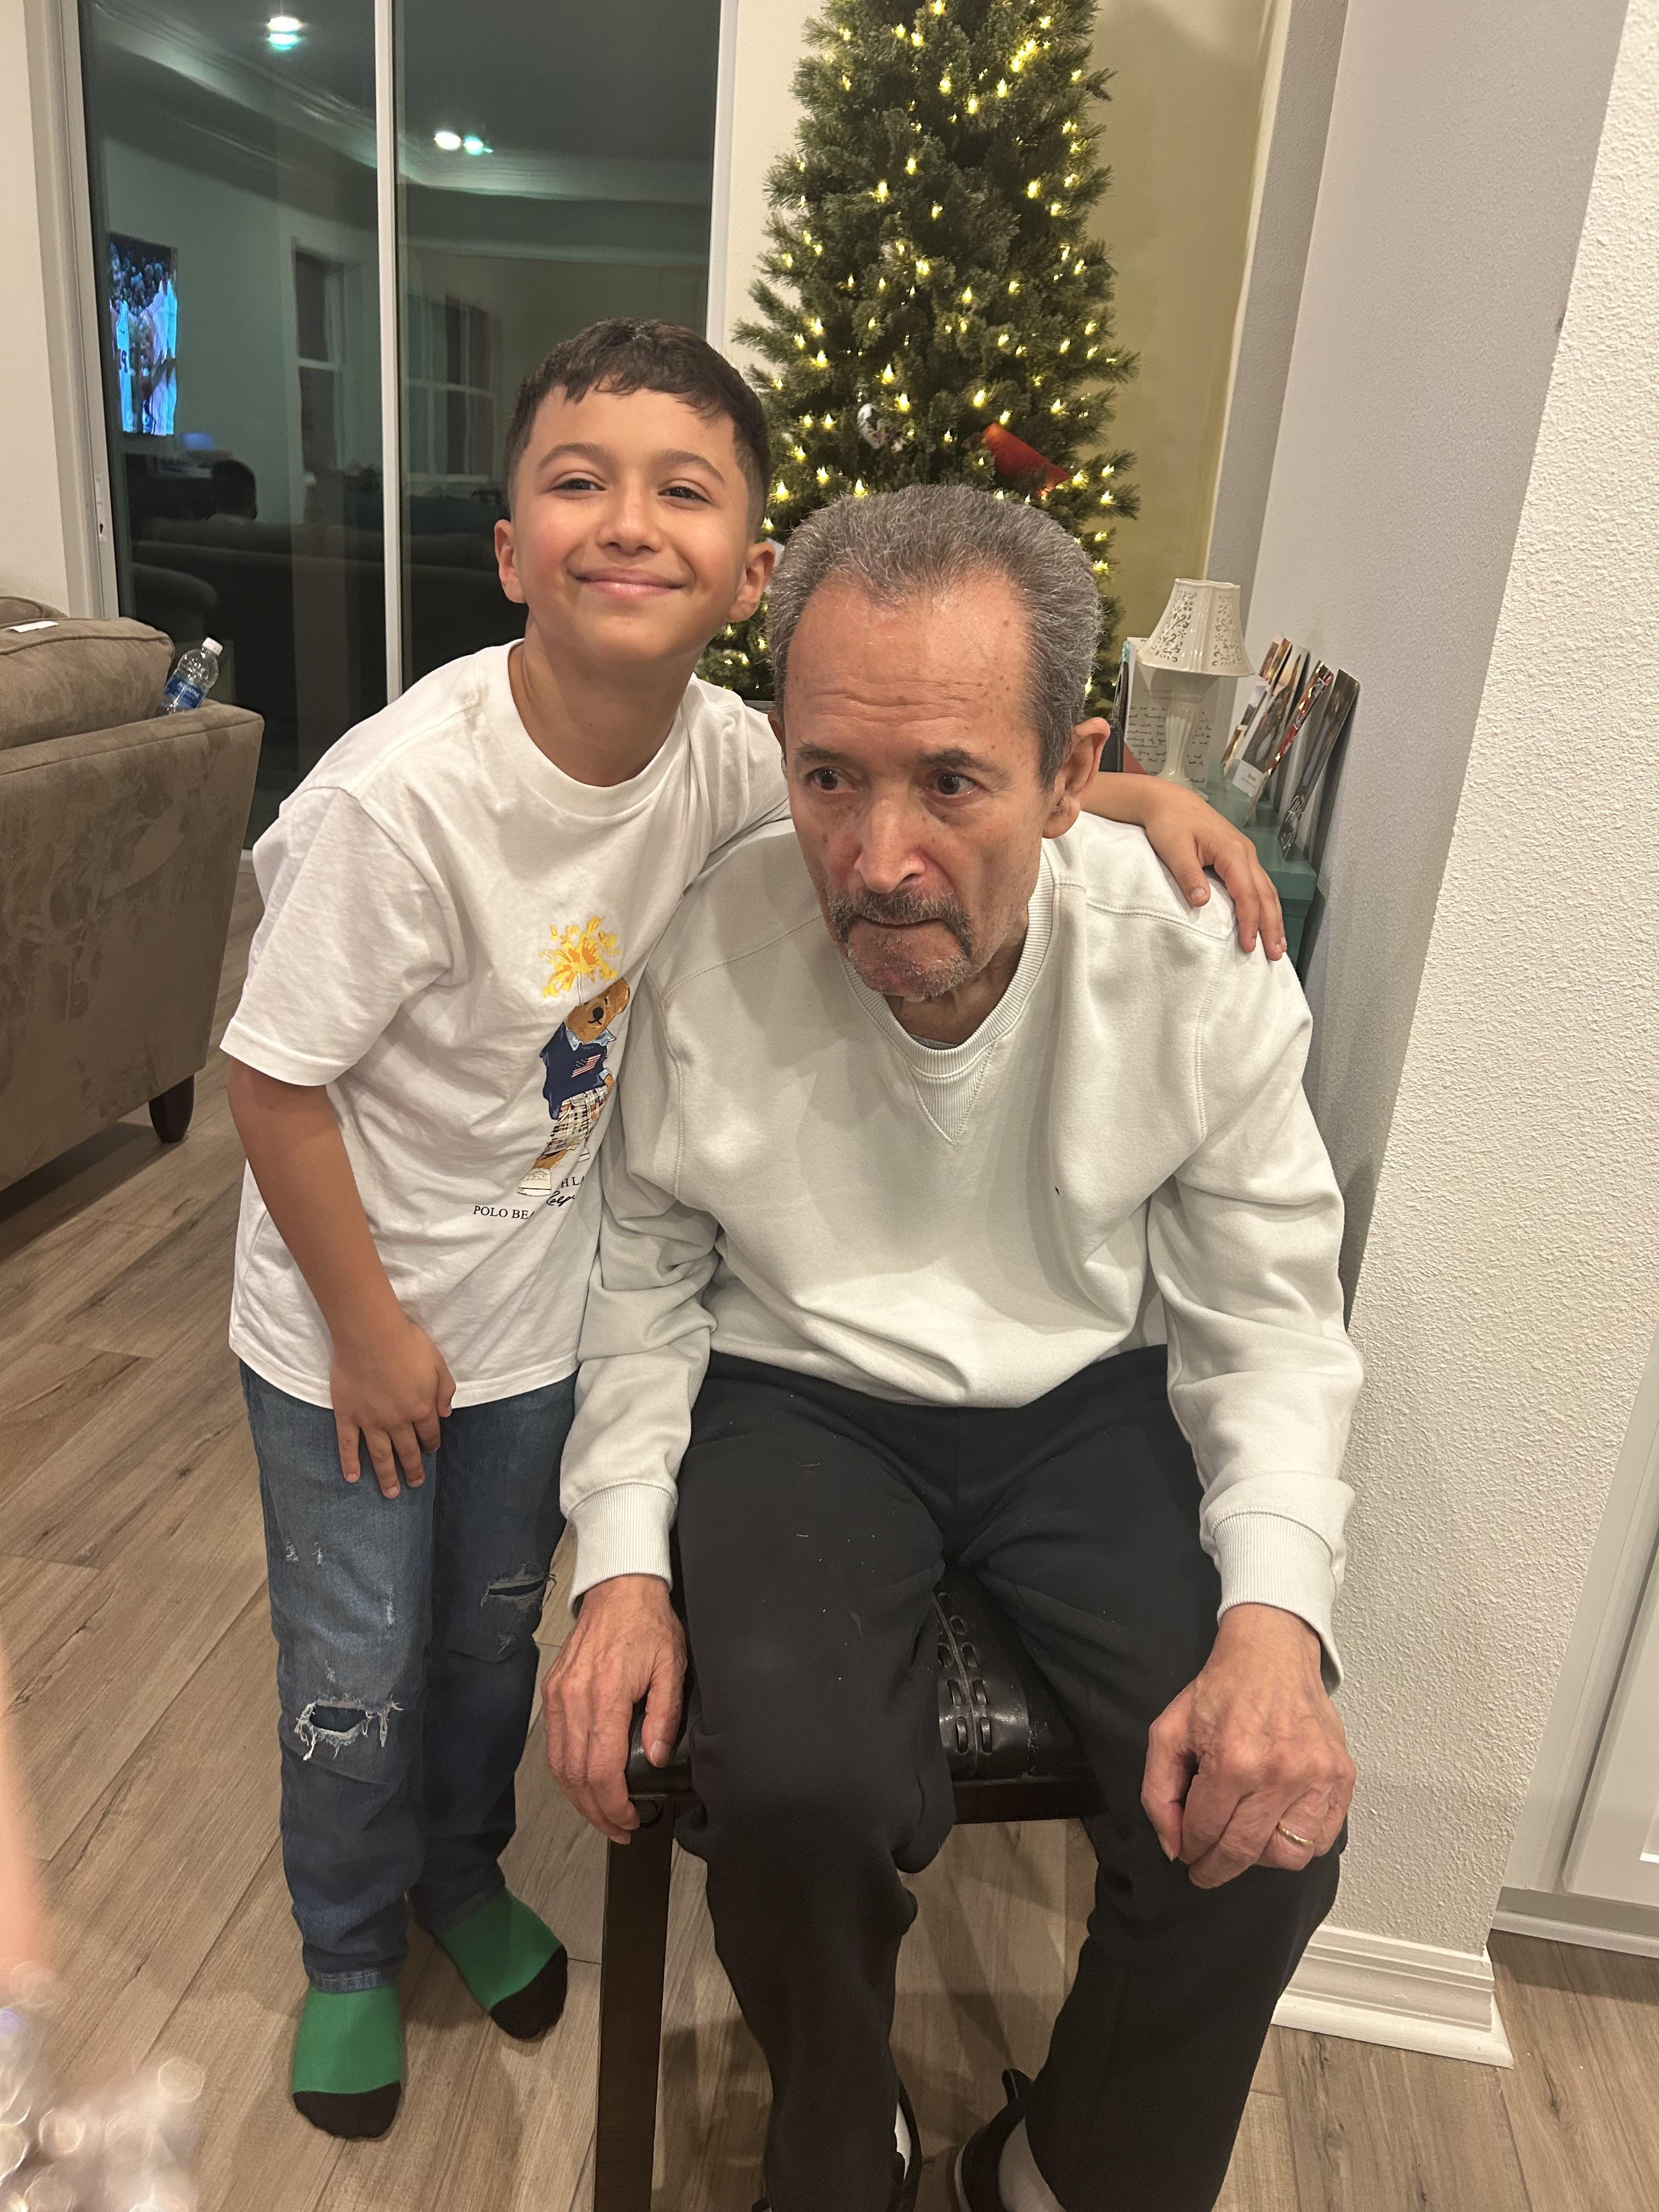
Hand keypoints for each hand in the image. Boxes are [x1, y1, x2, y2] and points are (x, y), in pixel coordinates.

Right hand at [329, 1315, 455, 1496]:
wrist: (370, 1334)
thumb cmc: (407, 1343)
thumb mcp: (438, 1363)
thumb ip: (445, 1390)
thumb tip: (447, 1414)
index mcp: (421, 1408)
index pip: (429, 1433)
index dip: (431, 1444)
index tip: (431, 1451)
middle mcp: (397, 1421)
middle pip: (407, 1451)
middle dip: (413, 1469)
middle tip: (415, 1484)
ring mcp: (371, 1421)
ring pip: (380, 1455)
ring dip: (386, 1476)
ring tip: (391, 1493)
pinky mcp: (347, 1415)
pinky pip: (348, 1444)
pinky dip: (349, 1462)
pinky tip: (352, 1478)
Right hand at [543, 1574, 684, 1844]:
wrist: (619, 1588)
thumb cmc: (648, 1623)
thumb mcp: (671, 1666)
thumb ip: (664, 1715)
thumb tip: (656, 1757)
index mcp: (605, 1694)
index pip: (600, 1769)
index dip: (613, 1805)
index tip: (630, 1820)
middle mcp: (573, 1698)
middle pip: (575, 1776)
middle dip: (596, 1812)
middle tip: (619, 1829)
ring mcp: (557, 1695)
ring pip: (559, 1765)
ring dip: (578, 1797)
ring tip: (603, 1814)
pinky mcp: (551, 1691)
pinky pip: (554, 1743)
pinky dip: (567, 1771)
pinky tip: (585, 1782)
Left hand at [1116, 780, 1287, 959]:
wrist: (1167, 801)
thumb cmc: (1169, 823)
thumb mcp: (1174, 849)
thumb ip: (1188, 875)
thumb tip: (1202, 901)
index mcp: (1232, 852)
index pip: (1247, 893)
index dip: (1249, 922)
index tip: (1249, 946)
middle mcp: (1245, 853)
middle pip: (1265, 894)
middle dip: (1272, 925)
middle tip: (1276, 954)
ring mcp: (1245, 854)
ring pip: (1266, 890)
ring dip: (1273, 917)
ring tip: (1278, 944)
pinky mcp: (1238, 856)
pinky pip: (1258, 884)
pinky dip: (1265, 905)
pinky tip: (1265, 920)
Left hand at [1141, 1604, 1354, 1887]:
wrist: (1271, 1652)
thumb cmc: (1220, 1690)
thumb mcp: (1168, 1731)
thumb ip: (1158, 1792)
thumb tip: (1173, 1847)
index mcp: (1232, 1760)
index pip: (1205, 1832)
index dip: (1189, 1849)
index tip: (1186, 1853)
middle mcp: (1279, 1773)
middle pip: (1244, 1851)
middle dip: (1216, 1867)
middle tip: (1205, 1868)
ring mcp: (1317, 1777)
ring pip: (1288, 1855)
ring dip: (1260, 1857)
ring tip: (1245, 1839)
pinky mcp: (1342, 1776)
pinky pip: (1323, 1839)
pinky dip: (1299, 1843)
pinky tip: (1277, 1825)